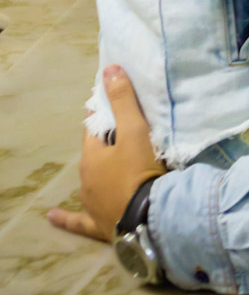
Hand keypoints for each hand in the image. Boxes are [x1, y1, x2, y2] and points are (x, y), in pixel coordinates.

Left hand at [47, 65, 165, 242]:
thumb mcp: (136, 130)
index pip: (92, 130)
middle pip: (94, 156)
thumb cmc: (140, 170)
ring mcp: (91, 204)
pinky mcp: (98, 224)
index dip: (101, 117)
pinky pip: (78, 221)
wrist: (150, 216)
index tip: (109, 108)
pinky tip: (52, 217)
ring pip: (91, 183)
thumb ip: (123, 99)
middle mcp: (86, 179)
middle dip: (104, 145)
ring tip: (111, 167)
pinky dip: (65, 219)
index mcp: (92, 157)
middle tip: (121, 136)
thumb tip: (109, 69)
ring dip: (99, 175)